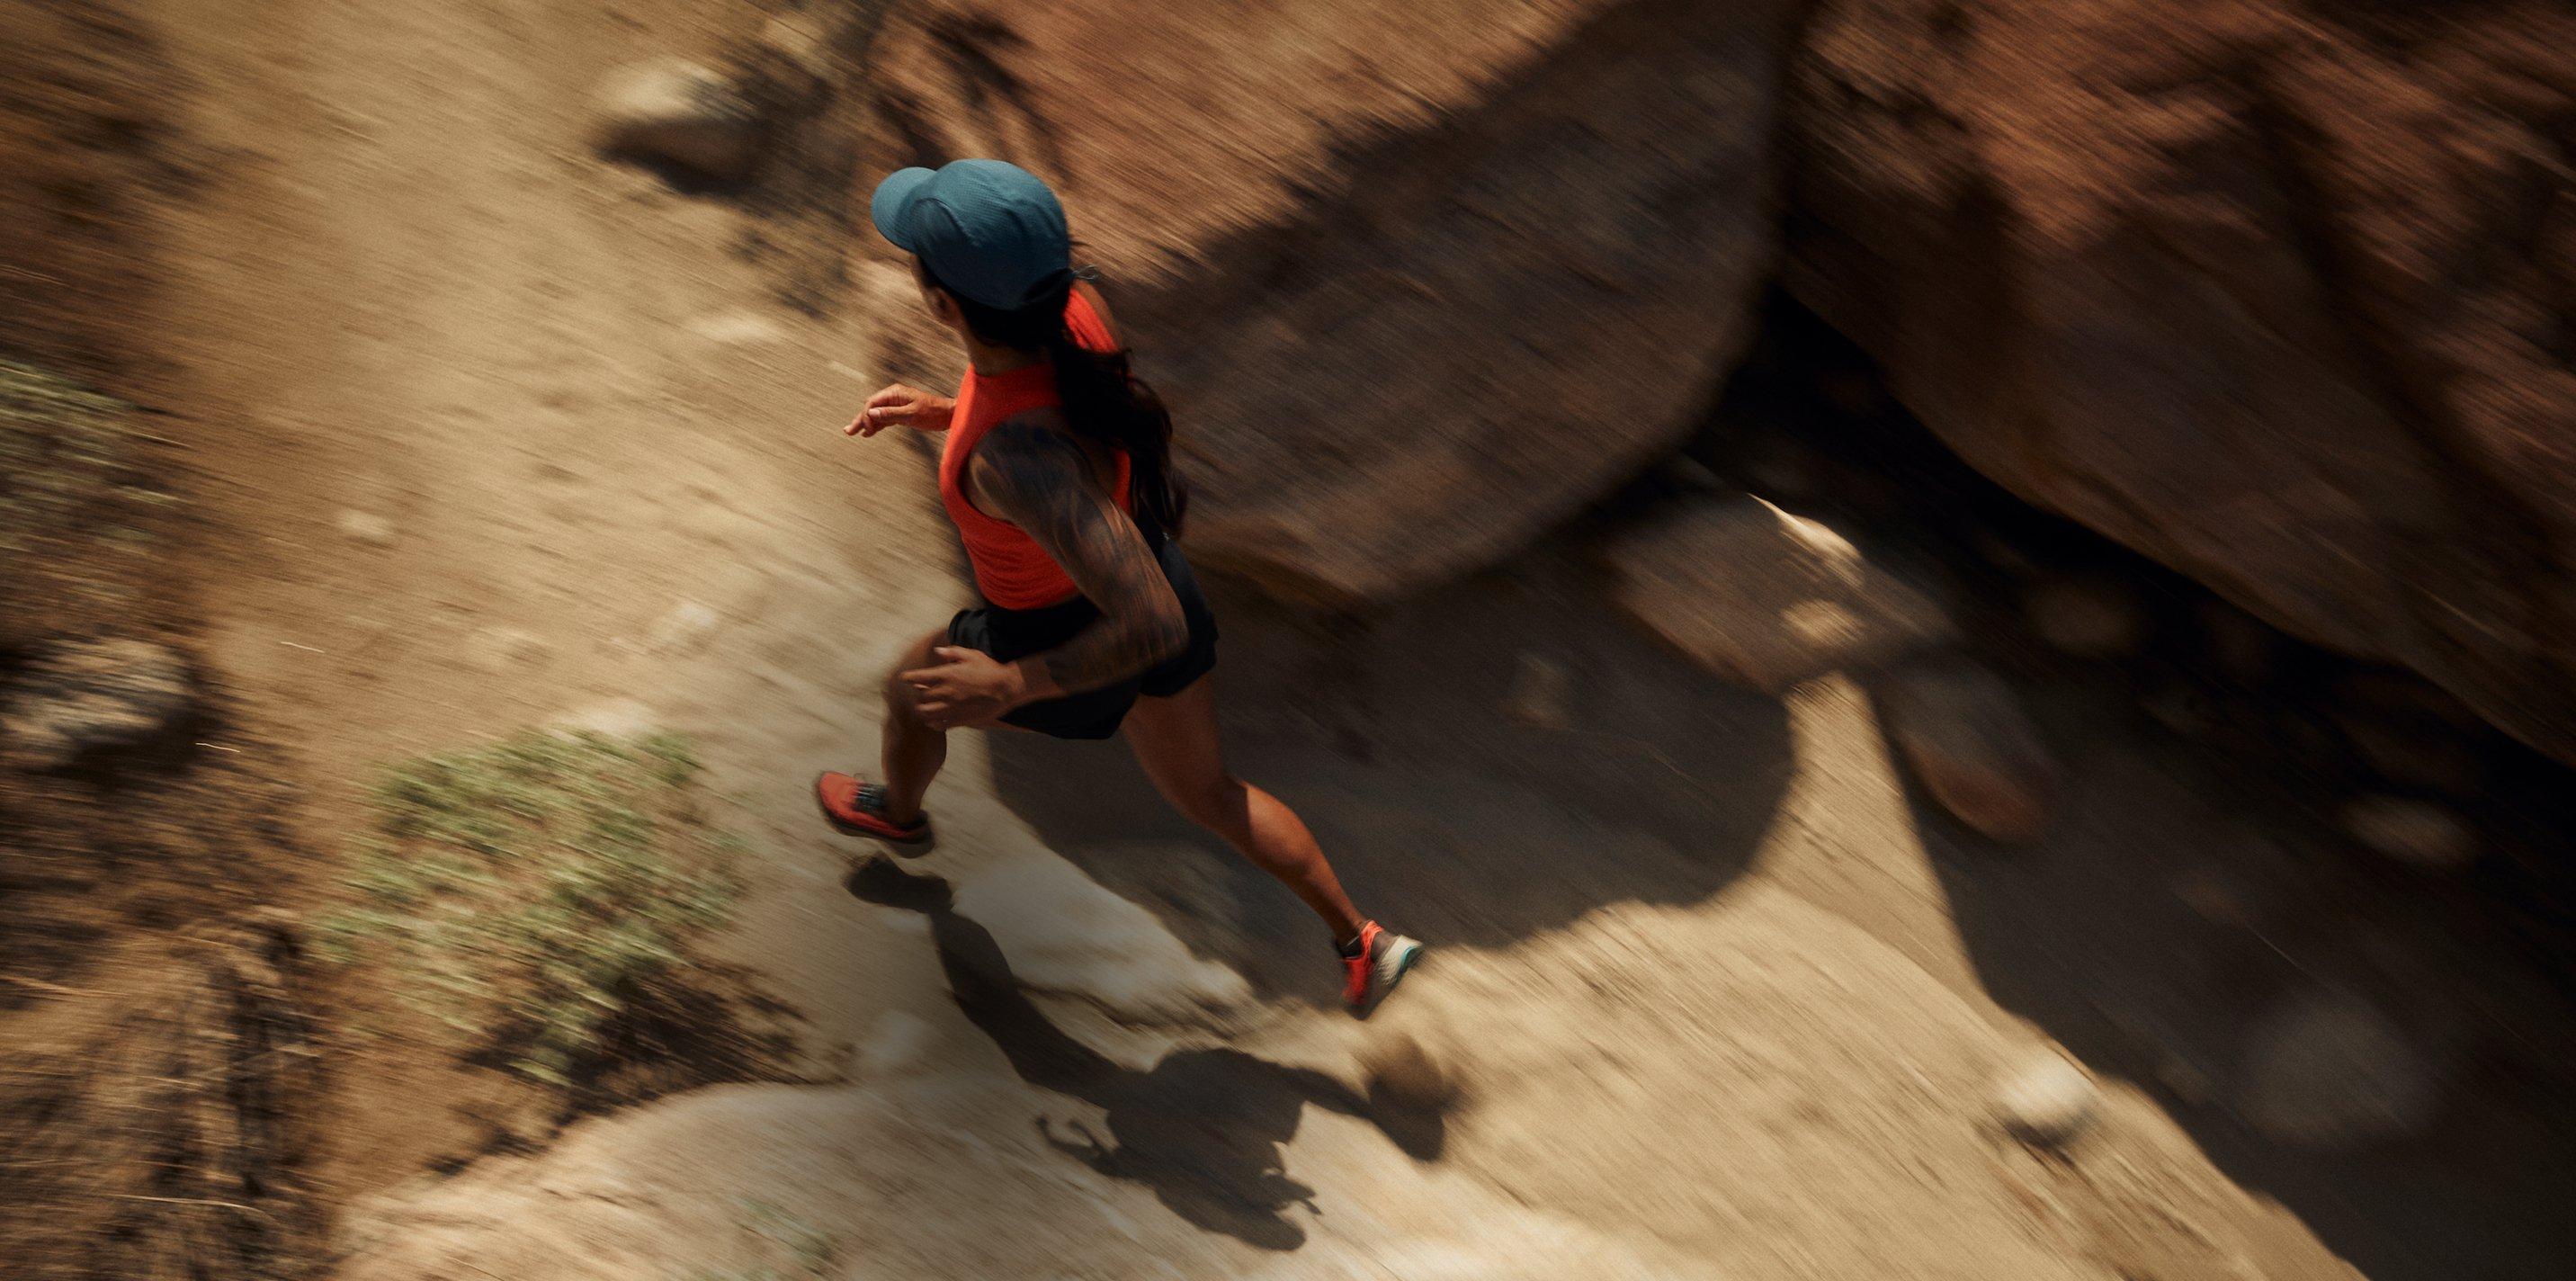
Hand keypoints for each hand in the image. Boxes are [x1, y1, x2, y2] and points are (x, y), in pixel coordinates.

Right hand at [847, 383, 954, 436]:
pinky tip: (868, 433)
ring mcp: (896, 405)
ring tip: (851, 433)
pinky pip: (885, 419)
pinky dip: (876, 426)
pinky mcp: (900, 414)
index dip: (866, 416)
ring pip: (877, 415)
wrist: (948, 416)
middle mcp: (893, 397)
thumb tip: (871, 412)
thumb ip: (891, 413)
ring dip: (865, 424)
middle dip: (860, 419)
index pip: (873, 403)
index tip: (866, 429)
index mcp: (895, 393)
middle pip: (871, 408)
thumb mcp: (911, 414)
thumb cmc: (932, 413)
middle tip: (847, 431)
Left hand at [900, 646, 1030, 728]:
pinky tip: (933, 721)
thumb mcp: (971, 655)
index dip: (909, 678)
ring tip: (922, 708)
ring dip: (922, 710)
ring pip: (926, 712)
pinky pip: (940, 724)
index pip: (918, 677)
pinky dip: (933, 723)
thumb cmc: (989, 669)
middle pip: (920, 697)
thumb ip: (952, 653)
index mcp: (946, 675)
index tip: (905, 678)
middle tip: (918, 693)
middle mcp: (946, 692)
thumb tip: (937, 652)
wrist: (1006, 688)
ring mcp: (952, 707)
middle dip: (917, 694)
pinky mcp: (960, 719)